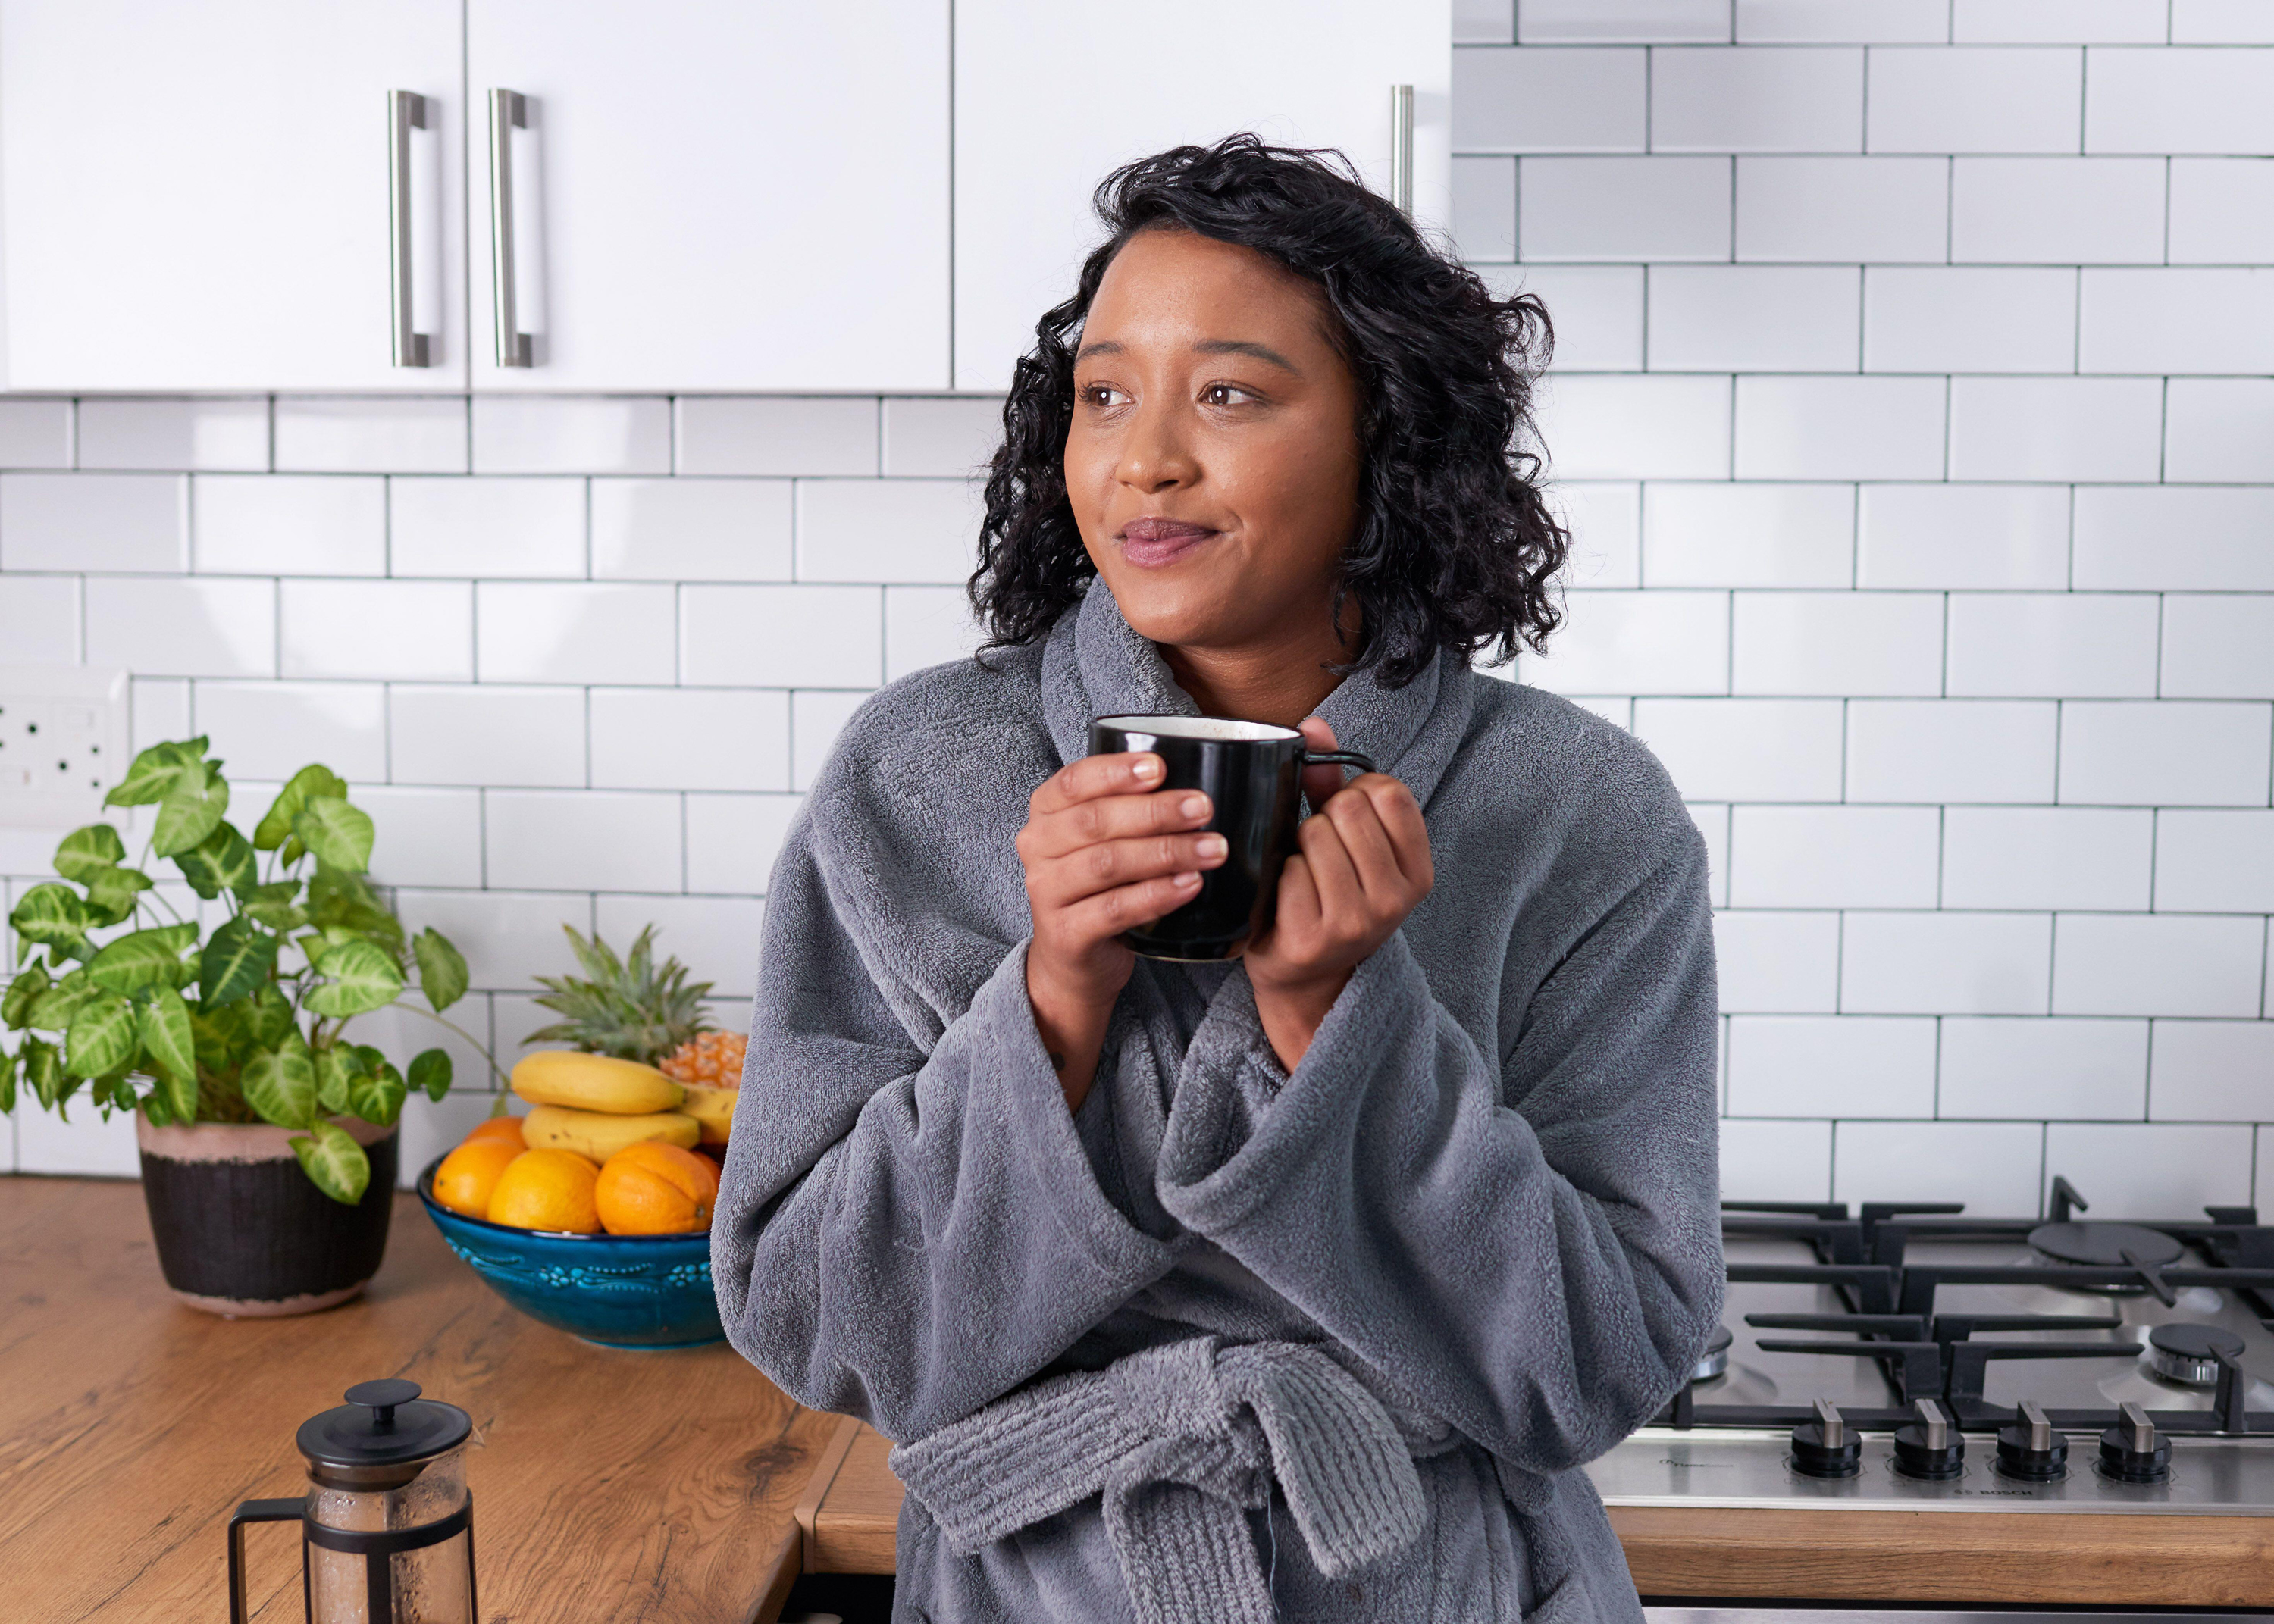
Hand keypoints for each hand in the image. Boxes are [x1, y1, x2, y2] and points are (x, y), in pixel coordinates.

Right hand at [1017, 750, 1224, 1108]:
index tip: (1161, 767)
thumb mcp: (1104, 840)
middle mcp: (1036, 847)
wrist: (1074, 961)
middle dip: (1155, 812)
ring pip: (1107, 863)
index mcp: (1045, 813)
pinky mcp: (1065, 933)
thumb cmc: (1100, 887)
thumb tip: (1195, 783)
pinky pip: (1115, 909)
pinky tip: (1190, 884)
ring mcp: (1046, 892)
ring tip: (1212, 849)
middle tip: (1203, 808)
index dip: (1116, 772)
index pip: (1073, 781)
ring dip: (1165, 853)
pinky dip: (1157, 895)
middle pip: (1095, 821)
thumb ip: (1130, 809)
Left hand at [1241, 717, 1432, 1071]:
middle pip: (1348, 809)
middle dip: (1323, 820)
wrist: (1306, 978)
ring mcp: (1356, 922)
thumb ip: (1334, 782)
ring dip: (1297, 848)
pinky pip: (1286, 870)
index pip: (1389, 792)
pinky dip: (1277, 876)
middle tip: (1320, 856)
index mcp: (1418, 873)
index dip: (1356, 794)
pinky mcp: (1312, 937)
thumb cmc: (1329, 897)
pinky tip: (1285, 899)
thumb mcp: (1350, 843)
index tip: (1348, 821)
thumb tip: (1313, 726)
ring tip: (1303, 876)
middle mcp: (1395, 900)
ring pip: (1315, 835)